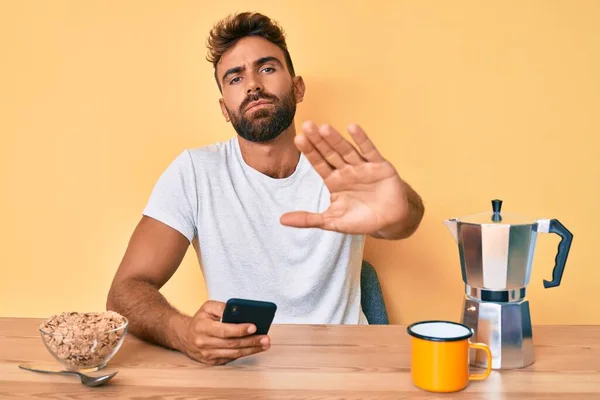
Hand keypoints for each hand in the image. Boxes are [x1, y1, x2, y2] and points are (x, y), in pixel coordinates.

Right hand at [175, 301, 269, 365]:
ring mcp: (208, 354)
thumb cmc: (200, 320)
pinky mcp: (212, 362)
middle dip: (251, 341)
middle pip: (232, 344)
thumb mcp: (207, 307)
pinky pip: (231, 358)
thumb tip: (238, 310)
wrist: (184, 336)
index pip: (224, 330)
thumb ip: (222, 307)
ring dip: (251, 349)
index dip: (240, 329)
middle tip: (265, 338)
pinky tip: (254, 348)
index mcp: (203, 327)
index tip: (254, 326)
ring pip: (233, 353)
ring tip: (265, 344)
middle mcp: (204, 342)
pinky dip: (244, 353)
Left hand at [280, 121, 420, 238]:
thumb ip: (308, 219)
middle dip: (318, 141)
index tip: (298, 139)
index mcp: (334, 181)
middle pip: (330, 153)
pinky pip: (369, 151)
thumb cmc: (361, 220)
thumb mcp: (332, 222)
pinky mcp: (379, 166)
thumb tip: (282, 220)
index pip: (319, 164)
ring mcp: (362, 166)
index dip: (310, 152)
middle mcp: (346, 170)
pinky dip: (362, 140)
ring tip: (324, 128)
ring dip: (336, 139)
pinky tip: (352, 128)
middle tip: (307, 125)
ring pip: (347, 150)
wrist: (390, 221)